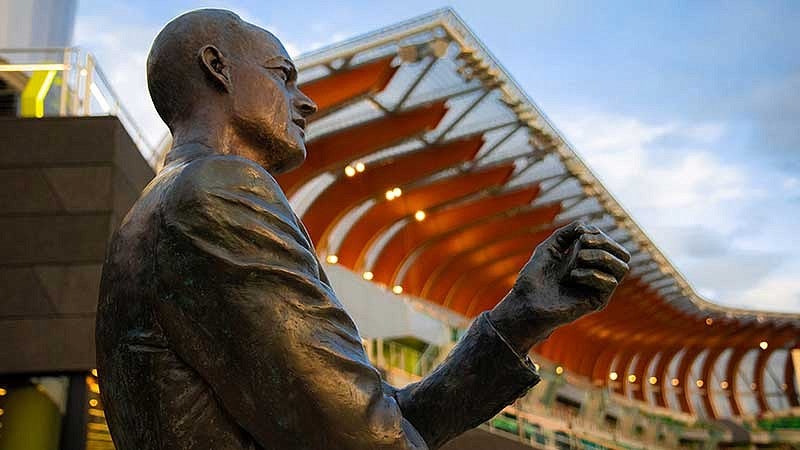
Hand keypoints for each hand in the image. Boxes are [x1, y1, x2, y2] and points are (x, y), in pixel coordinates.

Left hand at [488, 221, 630, 353]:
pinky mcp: (598, 302)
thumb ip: (568, 233)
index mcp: (591, 261)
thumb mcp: (550, 246)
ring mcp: (600, 289)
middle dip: (605, 242)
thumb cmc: (536, 277)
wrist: (525, 302)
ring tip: (579, 257)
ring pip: (622, 267)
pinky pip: (610, 282)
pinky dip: (592, 274)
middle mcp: (599, 274)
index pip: (611, 244)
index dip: (598, 234)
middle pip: (623, 254)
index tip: (579, 234)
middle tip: (583, 242)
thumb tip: (587, 226)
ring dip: (601, 256)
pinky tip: (572, 276)